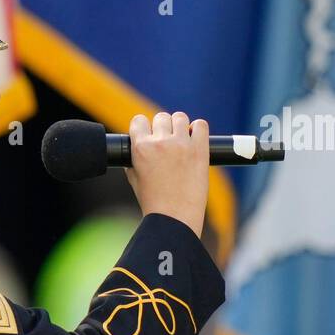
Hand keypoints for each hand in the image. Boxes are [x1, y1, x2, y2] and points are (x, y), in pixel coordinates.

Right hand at [124, 111, 209, 236]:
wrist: (174, 217)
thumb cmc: (153, 202)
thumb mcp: (134, 179)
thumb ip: (133, 160)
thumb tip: (137, 148)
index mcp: (140, 149)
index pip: (138, 120)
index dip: (143, 127)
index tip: (148, 135)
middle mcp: (160, 143)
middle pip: (160, 117)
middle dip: (162, 128)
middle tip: (166, 142)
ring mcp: (181, 145)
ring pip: (180, 117)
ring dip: (179, 126)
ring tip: (181, 140)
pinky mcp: (200, 150)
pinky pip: (201, 125)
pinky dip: (198, 130)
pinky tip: (195, 140)